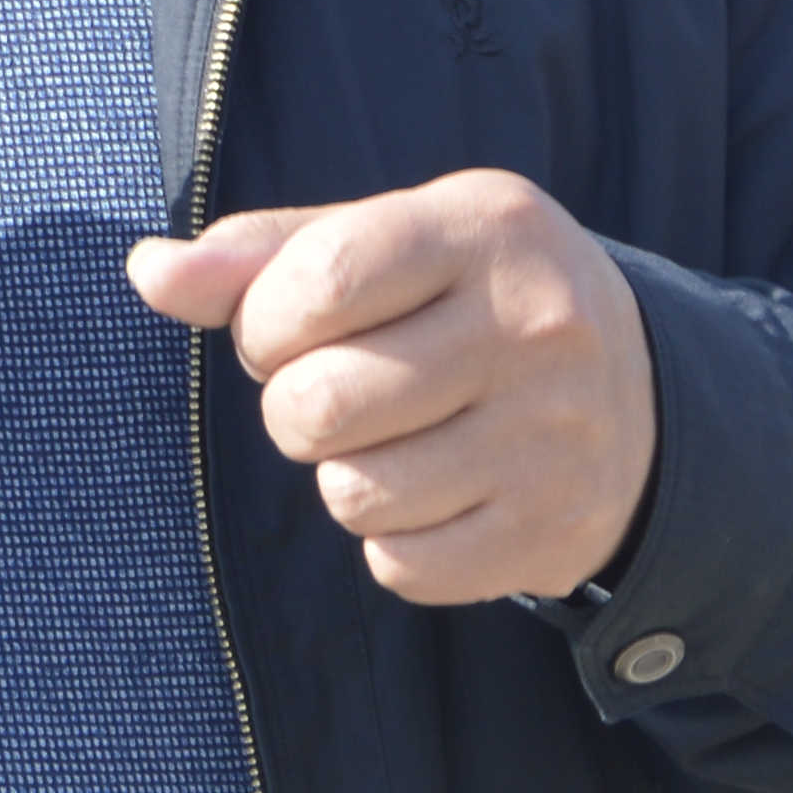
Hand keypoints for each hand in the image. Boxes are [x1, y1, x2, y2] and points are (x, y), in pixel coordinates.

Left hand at [128, 172, 655, 606]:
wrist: (644, 400)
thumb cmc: (471, 304)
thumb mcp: (390, 243)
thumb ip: (263, 254)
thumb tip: (148, 271)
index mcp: (485, 227)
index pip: (311, 285)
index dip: (265, 323)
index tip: (294, 327)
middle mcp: (535, 326)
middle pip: (316, 404)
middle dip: (296, 407)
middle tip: (343, 392)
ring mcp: (553, 435)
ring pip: (351, 494)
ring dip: (344, 475)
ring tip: (396, 440)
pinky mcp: (552, 530)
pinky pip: (400, 565)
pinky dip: (393, 540)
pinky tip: (439, 493)